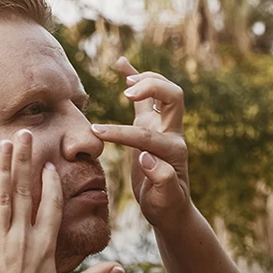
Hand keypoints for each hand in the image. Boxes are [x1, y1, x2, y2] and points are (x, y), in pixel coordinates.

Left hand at [0, 130, 121, 272]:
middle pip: (26, 190)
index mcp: (45, 246)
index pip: (51, 205)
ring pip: (0, 195)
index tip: (48, 164)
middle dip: (26, 160)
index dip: (51, 183)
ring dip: (2, 166)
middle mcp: (23, 238)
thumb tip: (120, 268)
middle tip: (26, 133)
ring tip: (3, 142)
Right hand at [92, 59, 193, 229]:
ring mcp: (163, 127)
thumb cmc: (166, 207)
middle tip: (127, 94)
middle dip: (151, 88)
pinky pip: (147, 98)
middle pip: (172, 96)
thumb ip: (162, 180)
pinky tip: (121, 64)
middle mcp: (171, 134)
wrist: (170, 208)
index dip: (123, 134)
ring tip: (126, 77)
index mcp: (173, 150)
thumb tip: (147, 157)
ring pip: (163, 91)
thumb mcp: (164, 200)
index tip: (99, 134)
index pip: (148, 135)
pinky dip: (136, 78)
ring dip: (146, 79)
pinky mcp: (152, 125)